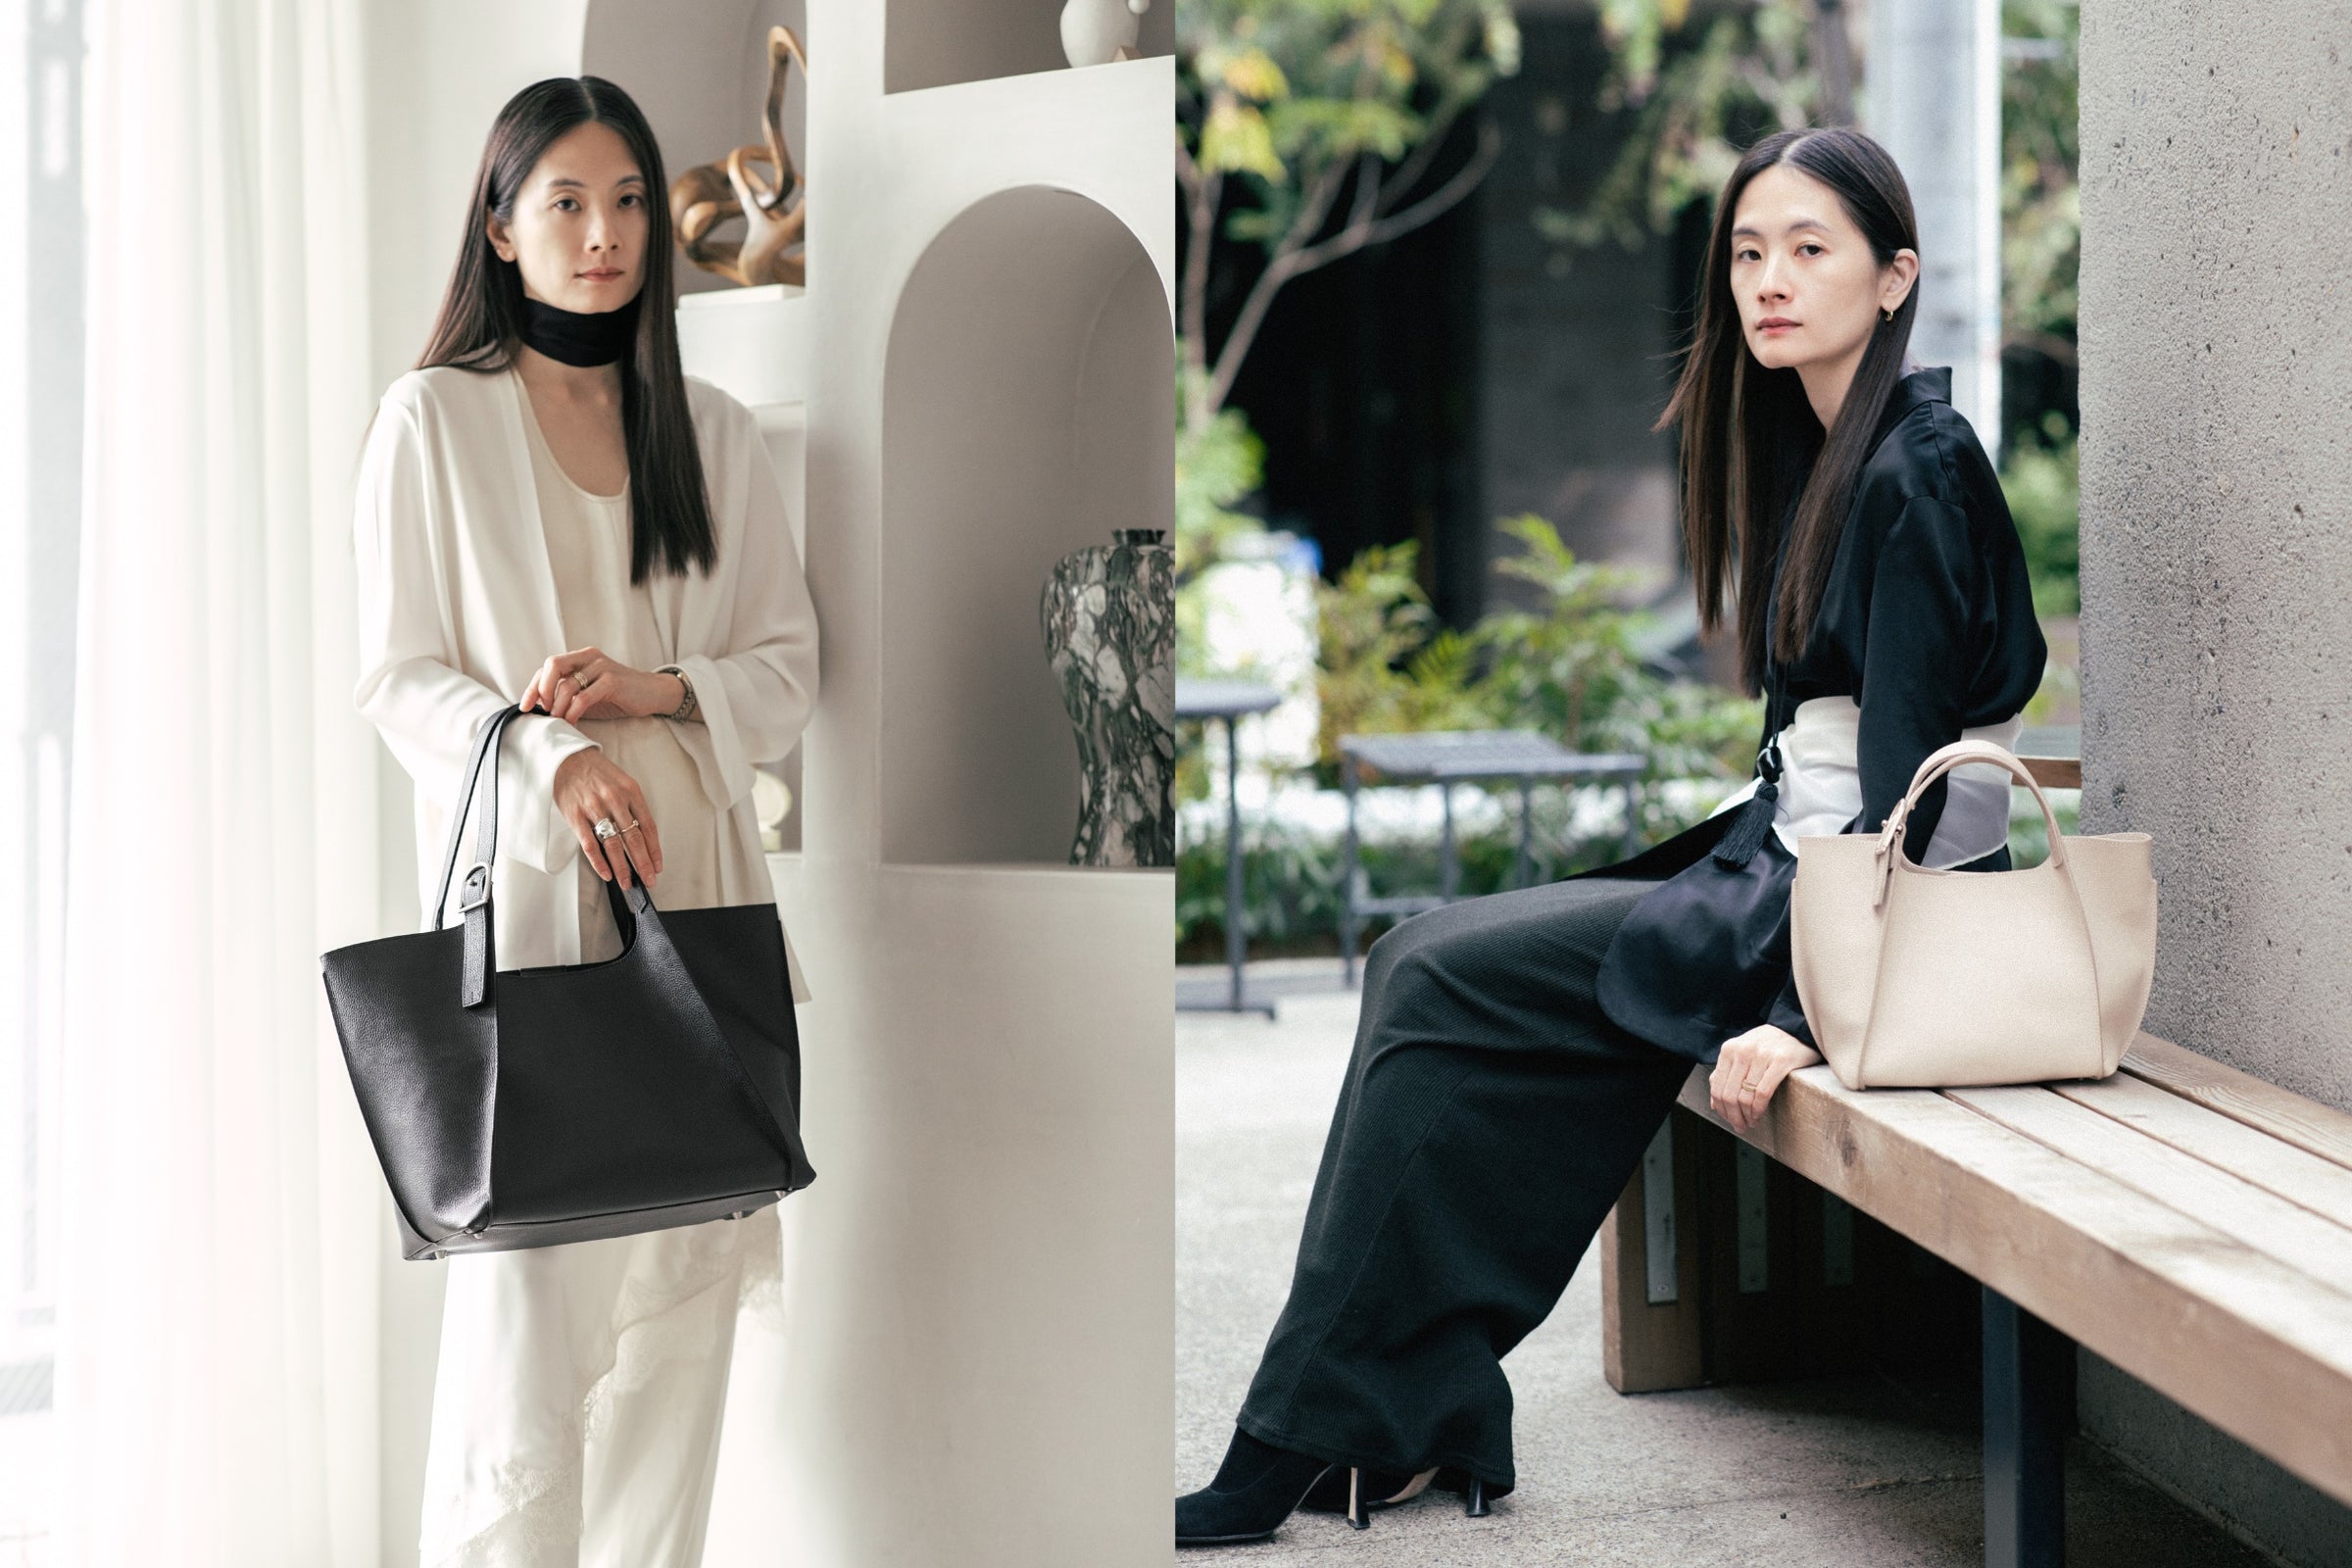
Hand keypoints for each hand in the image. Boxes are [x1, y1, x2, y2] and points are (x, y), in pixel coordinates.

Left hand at [520, 646, 686, 724]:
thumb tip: (541, 710)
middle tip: (542, 710)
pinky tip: (572, 722)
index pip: (548, 667)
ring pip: (567, 685)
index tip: (525, 707)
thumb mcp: (589, 692)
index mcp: (580, 657)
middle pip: (553, 665)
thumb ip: (568, 694)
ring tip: (557, 722)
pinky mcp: (612, 681)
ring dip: (557, 707)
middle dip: (542, 690)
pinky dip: (573, 712)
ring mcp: (601, 667)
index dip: (534, 687)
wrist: (652, 694)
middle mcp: (589, 657)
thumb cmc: (618, 696)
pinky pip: (583, 698)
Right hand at [552, 749, 663, 889]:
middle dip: (643, 863)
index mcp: (631, 792)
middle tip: (649, 879)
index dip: (654, 849)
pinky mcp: (576, 816)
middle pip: (634, 838)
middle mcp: (615, 800)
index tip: (657, 866)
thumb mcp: (622, 782)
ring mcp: (595, 809)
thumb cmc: (596, 772)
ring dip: (622, 867)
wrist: (567, 758)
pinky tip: (606, 873)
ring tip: (627, 882)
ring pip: (613, 845)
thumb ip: (633, 806)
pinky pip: (590, 844)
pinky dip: (599, 862)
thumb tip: (642, 835)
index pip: (648, 826)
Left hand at [1708, 1024, 1822, 1133]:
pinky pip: (1763, 1093)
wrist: (1796, 1029)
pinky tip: (1759, 1115)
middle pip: (1729, 1095)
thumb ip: (1725, 1075)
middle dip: (1733, 1117)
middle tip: (1741, 1127)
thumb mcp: (1741, 1055)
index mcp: (1729, 1050)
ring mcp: (1761, 1055)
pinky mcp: (1780, 1061)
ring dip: (1747, 1116)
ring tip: (1751, 1122)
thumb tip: (1714, 1104)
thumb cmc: (1766, 1046)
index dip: (1721, 1109)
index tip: (1729, 1121)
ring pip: (1745, 1097)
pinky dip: (1758, 1109)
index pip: (1717, 1087)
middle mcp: (1742, 1051)